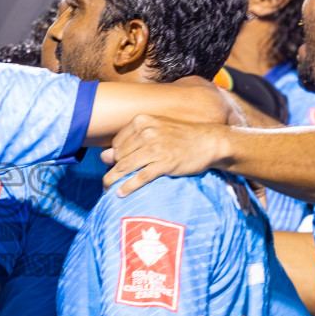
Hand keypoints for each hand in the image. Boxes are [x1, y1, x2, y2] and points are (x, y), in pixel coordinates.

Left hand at [101, 115, 231, 194]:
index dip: (113, 157)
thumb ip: (132, 141)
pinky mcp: (165, 163)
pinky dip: (128, 187)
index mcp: (141, 121)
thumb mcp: (157, 130)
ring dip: (113, 180)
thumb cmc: (182, 136)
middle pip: (118, 156)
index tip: (112, 168)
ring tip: (107, 190)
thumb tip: (104, 156)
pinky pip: (140, 177)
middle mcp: (146, 132)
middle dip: (111, 171)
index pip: (116, 142)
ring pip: (126, 167)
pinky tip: (121, 194)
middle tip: (105, 183)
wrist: (210, 142)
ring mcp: (156, 147)